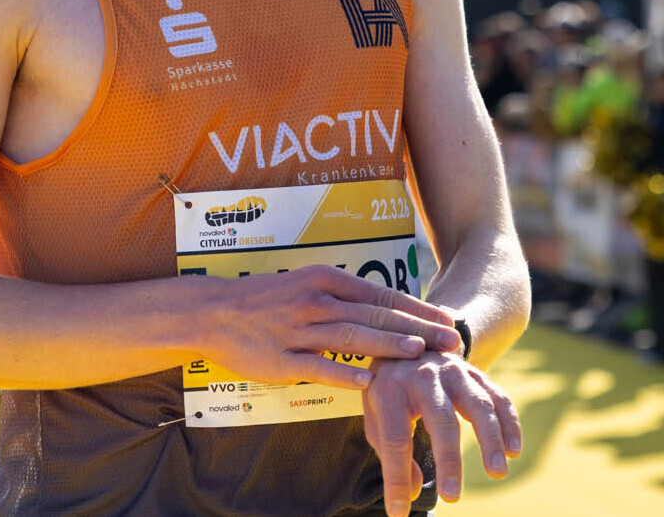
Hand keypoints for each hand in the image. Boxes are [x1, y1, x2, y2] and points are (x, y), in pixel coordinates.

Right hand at [204, 264, 461, 389]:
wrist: (213, 312)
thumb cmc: (266, 300)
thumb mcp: (307, 284)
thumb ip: (344, 297)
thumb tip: (387, 309)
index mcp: (325, 280)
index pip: (381, 296)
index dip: (417, 309)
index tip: (447, 319)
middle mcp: (315, 301)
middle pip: (375, 316)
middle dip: (417, 328)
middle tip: (450, 340)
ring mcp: (297, 330)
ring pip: (350, 338)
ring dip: (387, 346)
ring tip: (419, 354)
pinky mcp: (280, 359)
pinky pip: (316, 367)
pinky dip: (342, 374)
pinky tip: (367, 383)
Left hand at [365, 353, 520, 516]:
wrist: (406, 339)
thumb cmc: (388, 387)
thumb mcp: (375, 413)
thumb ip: (389, 450)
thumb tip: (408, 492)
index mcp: (390, 388)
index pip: (395, 440)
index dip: (396, 478)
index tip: (398, 512)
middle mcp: (424, 376)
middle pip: (441, 421)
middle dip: (448, 461)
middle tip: (452, 498)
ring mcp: (454, 371)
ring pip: (479, 406)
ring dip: (491, 441)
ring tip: (497, 473)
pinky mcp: (476, 373)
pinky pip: (499, 397)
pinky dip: (510, 424)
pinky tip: (514, 450)